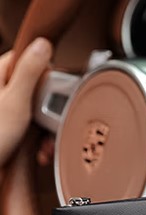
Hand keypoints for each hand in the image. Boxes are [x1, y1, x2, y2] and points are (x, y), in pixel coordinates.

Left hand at [0, 38, 51, 166]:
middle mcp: (1, 91)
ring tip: (44, 146)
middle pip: (35, 89)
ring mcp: (4, 111)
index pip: (26, 59)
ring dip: (46, 132)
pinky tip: (39, 152)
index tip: (53, 90)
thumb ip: (30, 72)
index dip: (45, 74)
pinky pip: (30, 129)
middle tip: (50, 125)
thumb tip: (43, 44)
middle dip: (49, 112)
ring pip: (35, 112)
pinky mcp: (8, 129)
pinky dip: (38, 142)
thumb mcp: (15, 102)